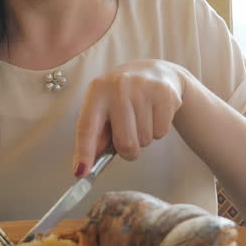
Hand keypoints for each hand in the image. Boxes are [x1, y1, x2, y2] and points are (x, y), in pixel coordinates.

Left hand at [73, 60, 185, 175]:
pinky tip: (154, 114)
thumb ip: (95, 135)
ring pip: (145, 139)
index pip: (87, 127)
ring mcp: (143, 88)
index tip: (81, 173)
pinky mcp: (165, 94)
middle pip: (125, 142)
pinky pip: (161, 132)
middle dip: (128, 150)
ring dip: (143, 138)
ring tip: (141, 118)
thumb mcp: (103, 108)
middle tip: (129, 138)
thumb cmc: (121, 97)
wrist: (153, 72)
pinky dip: (158, 130)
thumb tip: (84, 168)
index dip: (84, 152)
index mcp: (97, 91)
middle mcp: (118, 87)